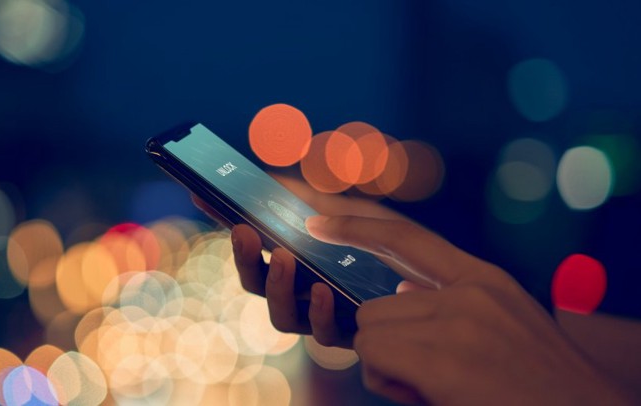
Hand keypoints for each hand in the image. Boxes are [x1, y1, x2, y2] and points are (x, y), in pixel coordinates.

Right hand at [192, 175, 407, 347]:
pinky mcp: (352, 334)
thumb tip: (269, 176)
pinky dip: (319, 312)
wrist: (443, 275)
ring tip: (283, 257)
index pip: (252, 246)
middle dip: (243, 257)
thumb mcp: (351, 207)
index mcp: (297, 259)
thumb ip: (313, 196)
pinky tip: (324, 289)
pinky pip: (325, 334)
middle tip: (243, 230)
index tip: (202, 197)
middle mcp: (304, 290)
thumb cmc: (393, 239)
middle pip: (257, 283)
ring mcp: (325, 314)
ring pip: (280, 315)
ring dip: (276, 286)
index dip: (225, 223)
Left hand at [305, 215, 634, 404]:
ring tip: (437, 387)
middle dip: (384, 345)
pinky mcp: (446, 359)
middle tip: (427, 374)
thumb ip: (447, 303)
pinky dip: (390, 384)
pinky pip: (374, 358)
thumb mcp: (498, 325)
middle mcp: (469, 291)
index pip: (403, 238)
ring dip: (388, 367)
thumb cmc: (534, 384)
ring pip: (369, 334)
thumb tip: (399, 293)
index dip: (354, 226)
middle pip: (374, 307)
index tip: (315, 220)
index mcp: (482, 279)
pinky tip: (432, 396)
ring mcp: (458, 322)